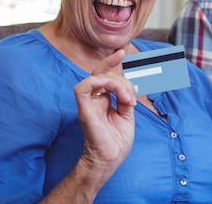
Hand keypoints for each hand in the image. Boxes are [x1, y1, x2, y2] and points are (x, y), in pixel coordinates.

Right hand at [74, 49, 136, 177]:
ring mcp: (88, 104)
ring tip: (127, 98)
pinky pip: (82, 88)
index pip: (104, 75)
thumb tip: (129, 86)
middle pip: (98, 72)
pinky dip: (97, 82)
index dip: (112, 63)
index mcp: (103, 100)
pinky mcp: (85, 111)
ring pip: (96, 77)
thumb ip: (125, 98)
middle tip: (124, 63)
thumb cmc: (116, 140)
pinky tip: (113, 91)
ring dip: (116, 83)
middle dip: (111, 62)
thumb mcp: (126, 114)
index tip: (122, 53)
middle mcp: (94, 99)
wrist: (110, 159)